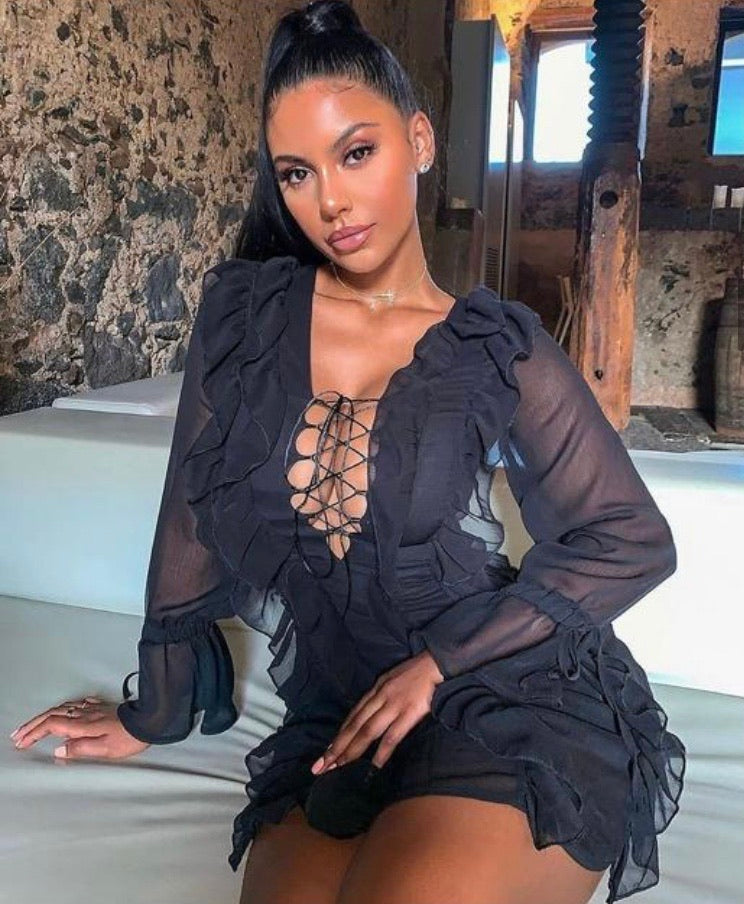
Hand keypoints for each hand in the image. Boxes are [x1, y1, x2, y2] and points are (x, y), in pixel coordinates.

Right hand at [9, 696, 150, 759]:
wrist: (150, 719)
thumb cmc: (130, 736)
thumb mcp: (105, 749)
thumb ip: (80, 749)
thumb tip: (58, 750)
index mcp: (83, 725)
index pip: (51, 726)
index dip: (34, 733)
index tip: (21, 742)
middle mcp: (85, 713)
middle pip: (52, 715)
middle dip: (32, 724)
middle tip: (18, 734)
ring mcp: (93, 709)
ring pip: (62, 708)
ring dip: (44, 716)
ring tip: (34, 724)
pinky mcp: (101, 707)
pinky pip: (77, 704)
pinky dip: (64, 708)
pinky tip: (65, 709)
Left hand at [311, 650, 443, 774]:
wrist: (436, 663)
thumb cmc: (416, 673)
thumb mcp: (392, 679)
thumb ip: (380, 696)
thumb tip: (370, 714)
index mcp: (376, 689)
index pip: (353, 715)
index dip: (339, 734)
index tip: (327, 751)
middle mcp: (380, 697)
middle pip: (354, 725)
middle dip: (336, 746)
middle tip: (321, 765)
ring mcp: (393, 705)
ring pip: (367, 731)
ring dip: (351, 750)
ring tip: (339, 767)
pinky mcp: (409, 713)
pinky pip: (392, 736)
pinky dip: (382, 752)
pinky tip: (374, 765)